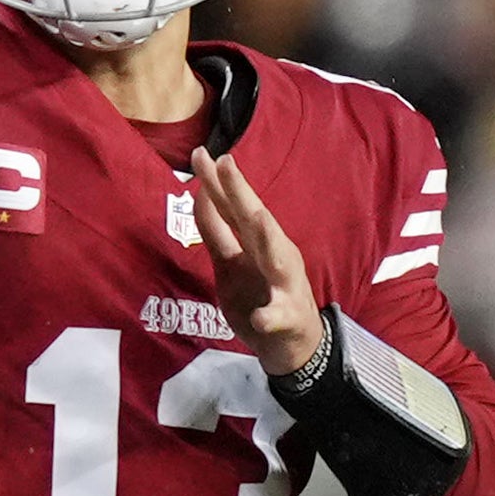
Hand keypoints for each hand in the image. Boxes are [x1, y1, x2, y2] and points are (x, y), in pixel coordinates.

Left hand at [190, 148, 324, 374]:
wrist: (293, 342)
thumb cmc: (262, 293)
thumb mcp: (233, 260)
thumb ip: (218, 229)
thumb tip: (200, 192)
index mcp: (259, 241)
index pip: (235, 207)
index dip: (219, 182)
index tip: (201, 153)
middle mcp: (276, 254)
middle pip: (256, 221)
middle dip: (241, 193)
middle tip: (225, 163)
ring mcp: (285, 285)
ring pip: (277, 260)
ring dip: (267, 238)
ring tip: (256, 218)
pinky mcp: (288, 317)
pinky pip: (278, 316)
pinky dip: (270, 316)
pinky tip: (261, 317)